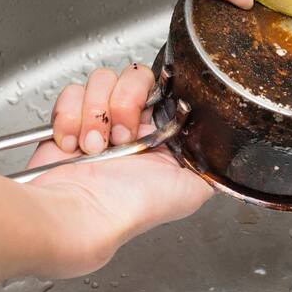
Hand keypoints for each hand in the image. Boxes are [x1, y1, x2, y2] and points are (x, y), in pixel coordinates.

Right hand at [26, 65, 212, 278]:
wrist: (83, 215)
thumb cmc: (132, 208)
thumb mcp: (192, 189)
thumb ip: (211, 163)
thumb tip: (223, 150)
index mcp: (160, 134)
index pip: (164, 88)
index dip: (156, 93)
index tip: (148, 111)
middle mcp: (131, 124)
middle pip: (134, 76)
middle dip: (125, 102)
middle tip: (121, 136)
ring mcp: (98, 120)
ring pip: (101, 80)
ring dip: (96, 113)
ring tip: (94, 147)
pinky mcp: (68, 121)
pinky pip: (71, 93)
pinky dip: (69, 117)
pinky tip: (72, 145)